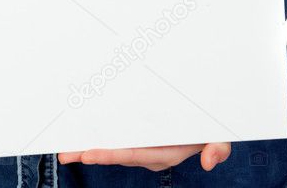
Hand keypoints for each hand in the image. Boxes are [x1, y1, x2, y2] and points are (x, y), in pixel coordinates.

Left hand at [57, 142, 230, 172]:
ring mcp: (144, 148)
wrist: (207, 124)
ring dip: (89, 148)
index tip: (89, 153)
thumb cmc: (210, 128)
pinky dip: (99, 139)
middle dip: (91, 154)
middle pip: (117, 154)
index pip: (135, 154)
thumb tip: (210, 162)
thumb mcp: (220, 136)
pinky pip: (117, 140)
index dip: (111, 154)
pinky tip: (82, 141)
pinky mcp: (139, 139)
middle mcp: (151, 154)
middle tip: (66, 154)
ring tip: (66, 151)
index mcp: (166, 152)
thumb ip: (218, 148)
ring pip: (113, 148)